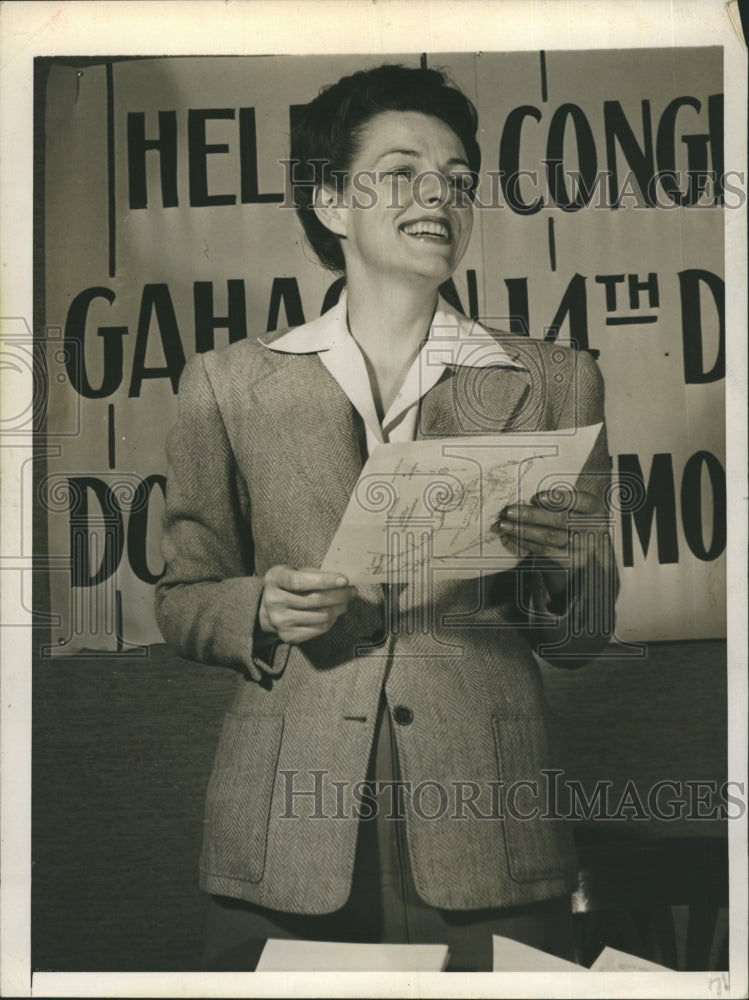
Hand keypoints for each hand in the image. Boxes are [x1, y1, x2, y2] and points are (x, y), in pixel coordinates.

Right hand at [258, 565, 356, 643]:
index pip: (299, 581)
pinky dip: (332, 620)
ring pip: (320, 616)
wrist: (267, 608)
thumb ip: (314, 573)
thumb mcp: (294, 571)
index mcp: (275, 579)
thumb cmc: (288, 585)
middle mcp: (274, 601)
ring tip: (345, 601)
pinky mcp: (288, 635)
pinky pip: (319, 629)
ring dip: (339, 608)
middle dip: (339, 595)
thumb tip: (343, 580)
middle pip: (314, 600)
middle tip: (352, 591)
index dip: (324, 580)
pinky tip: (335, 613)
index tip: (344, 580)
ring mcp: (280, 621)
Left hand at [495, 489, 609, 592]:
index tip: (536, 498)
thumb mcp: (572, 511)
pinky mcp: (572, 562)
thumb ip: (557, 504)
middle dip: (531, 515)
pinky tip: (512, 536)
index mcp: (595, 510)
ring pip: (550, 536)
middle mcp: (593, 528)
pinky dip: (526, 542)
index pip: (582, 501)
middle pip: (560, 520)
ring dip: (523, 529)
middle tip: (509, 511)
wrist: (579, 559)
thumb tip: (525, 498)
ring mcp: (583, 547)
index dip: (559, 498)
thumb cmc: (570, 525)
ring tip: (505, 524)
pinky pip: (545, 551)